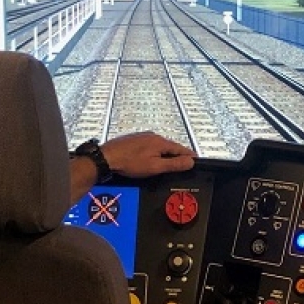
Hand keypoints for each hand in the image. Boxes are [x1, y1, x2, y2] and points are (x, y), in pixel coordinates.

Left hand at [69, 132, 195, 202]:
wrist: (107, 157)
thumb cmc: (129, 162)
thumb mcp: (155, 167)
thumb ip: (174, 164)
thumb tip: (190, 161)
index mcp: (160, 142)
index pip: (180, 149)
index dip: (189, 156)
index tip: (196, 159)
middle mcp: (152, 136)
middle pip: (170, 147)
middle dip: (177, 155)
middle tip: (184, 163)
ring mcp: (142, 137)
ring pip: (159, 146)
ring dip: (165, 154)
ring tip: (169, 163)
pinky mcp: (133, 141)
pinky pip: (149, 146)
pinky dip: (155, 153)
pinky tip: (152, 159)